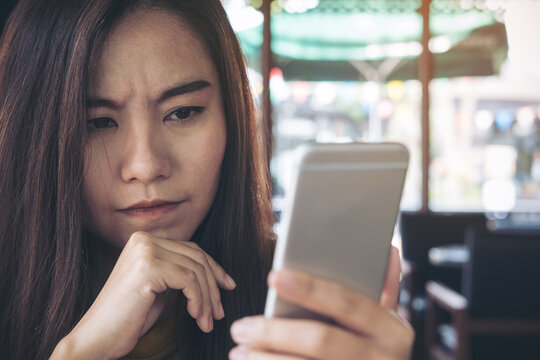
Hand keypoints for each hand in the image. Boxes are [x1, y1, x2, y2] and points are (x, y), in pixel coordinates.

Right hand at [51, 231, 235, 359]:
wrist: (96, 338)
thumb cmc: (128, 317)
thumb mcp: (159, 287)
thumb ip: (178, 272)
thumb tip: (213, 272)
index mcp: (144, 240)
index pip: (191, 249)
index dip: (214, 268)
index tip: (227, 286)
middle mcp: (144, 240)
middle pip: (196, 258)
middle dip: (213, 286)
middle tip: (218, 312)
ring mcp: (145, 251)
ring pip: (196, 271)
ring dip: (207, 299)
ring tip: (207, 321)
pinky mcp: (148, 268)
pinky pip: (189, 281)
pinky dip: (198, 301)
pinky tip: (196, 317)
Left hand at [229, 247, 412, 359]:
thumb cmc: (378, 349)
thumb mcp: (386, 323)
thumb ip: (383, 289)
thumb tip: (386, 249)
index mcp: (392, 330)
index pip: (347, 302)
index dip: (310, 289)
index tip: (274, 276)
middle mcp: (382, 357)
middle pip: (321, 340)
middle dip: (275, 333)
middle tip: (240, 327)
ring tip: (239, 351)